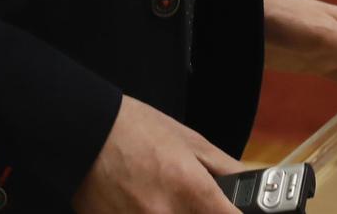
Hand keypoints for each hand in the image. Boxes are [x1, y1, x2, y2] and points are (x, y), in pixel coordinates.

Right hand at [71, 94, 240, 213]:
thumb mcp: (190, 141)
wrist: (85, 133)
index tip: (236, 211)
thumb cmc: (135, 130)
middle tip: (192, 199)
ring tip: (161, 196)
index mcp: (191, 189)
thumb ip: (226, 169)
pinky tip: (144, 202)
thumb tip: (251, 184)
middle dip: (202, 212)